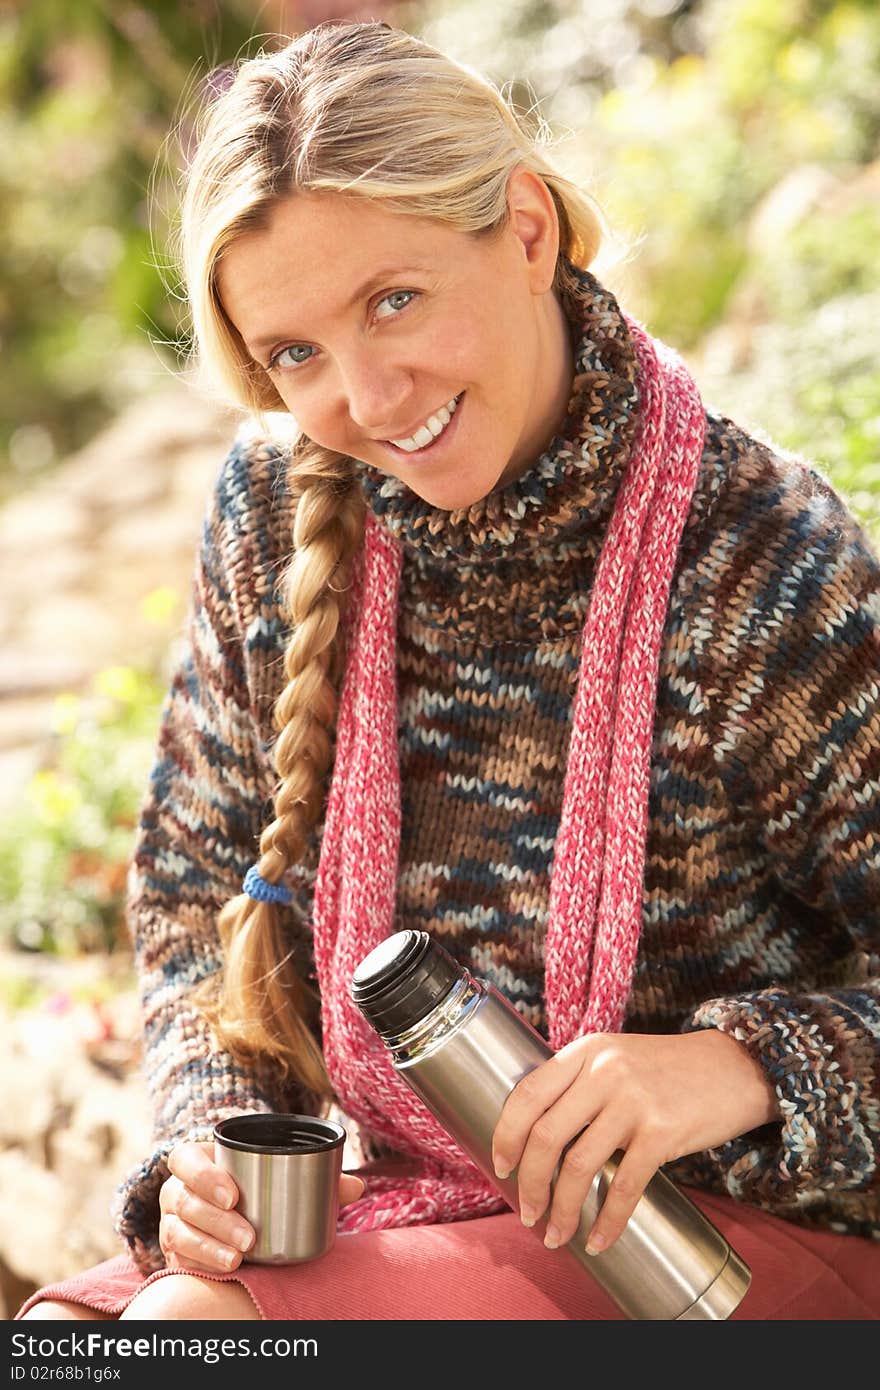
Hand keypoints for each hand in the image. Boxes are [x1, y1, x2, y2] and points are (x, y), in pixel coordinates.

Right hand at [158, 1139, 365, 1272]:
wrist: (227, 1215)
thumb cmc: (253, 1186)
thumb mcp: (275, 1173)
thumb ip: (316, 1175)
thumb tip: (356, 1187)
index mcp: (196, 1160)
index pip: (185, 1160)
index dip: (203, 1175)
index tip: (233, 1195)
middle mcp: (177, 1190)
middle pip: (186, 1201)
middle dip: (217, 1221)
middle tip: (249, 1237)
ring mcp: (171, 1222)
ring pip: (179, 1233)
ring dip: (209, 1247)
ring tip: (239, 1258)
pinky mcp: (174, 1253)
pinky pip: (179, 1261)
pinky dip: (201, 1266)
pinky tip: (224, 1271)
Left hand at [491, 1029, 779, 1256]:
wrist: (734, 1067)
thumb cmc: (669, 1070)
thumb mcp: (616, 1057)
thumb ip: (581, 1083)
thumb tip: (538, 1136)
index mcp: (585, 1051)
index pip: (527, 1094)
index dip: (506, 1134)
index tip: (500, 1166)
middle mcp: (604, 1071)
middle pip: (546, 1134)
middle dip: (530, 1182)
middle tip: (527, 1212)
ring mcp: (633, 1100)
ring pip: (578, 1165)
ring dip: (561, 1209)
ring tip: (555, 1234)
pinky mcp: (662, 1131)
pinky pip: (625, 1186)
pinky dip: (608, 1221)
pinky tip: (599, 1240)